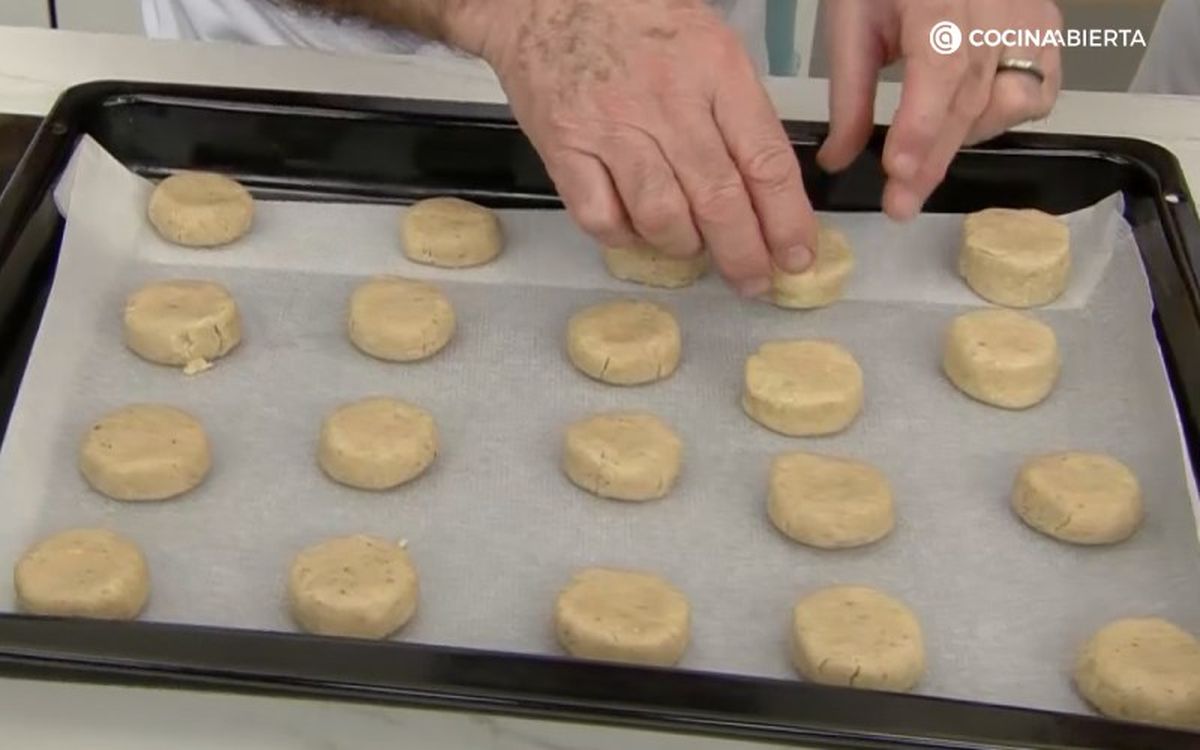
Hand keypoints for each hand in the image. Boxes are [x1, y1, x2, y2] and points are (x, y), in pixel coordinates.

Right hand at [450, 0, 818, 294]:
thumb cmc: (634, 17)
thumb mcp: (708, 42)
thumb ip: (738, 108)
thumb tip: (768, 185)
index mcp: (716, 70)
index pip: (766, 161)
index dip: (787, 221)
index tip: (797, 256)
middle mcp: (668, 103)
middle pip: (719, 201)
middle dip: (745, 254)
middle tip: (754, 281)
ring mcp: (613, 129)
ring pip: (663, 218)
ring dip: (685, 247)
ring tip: (692, 249)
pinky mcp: (566, 149)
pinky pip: (602, 219)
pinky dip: (624, 238)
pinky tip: (635, 230)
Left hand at [818, 0, 1062, 220]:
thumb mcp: (851, 21)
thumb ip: (848, 95)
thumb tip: (838, 161)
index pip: (940, 68)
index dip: (922, 123)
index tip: (897, 168)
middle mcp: (996, 7)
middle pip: (970, 98)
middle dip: (933, 160)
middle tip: (899, 206)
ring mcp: (1031, 16)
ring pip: (1012, 100)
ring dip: (966, 139)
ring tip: (924, 155)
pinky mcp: (1048, 26)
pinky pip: (1040, 90)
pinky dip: (1005, 115)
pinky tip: (968, 121)